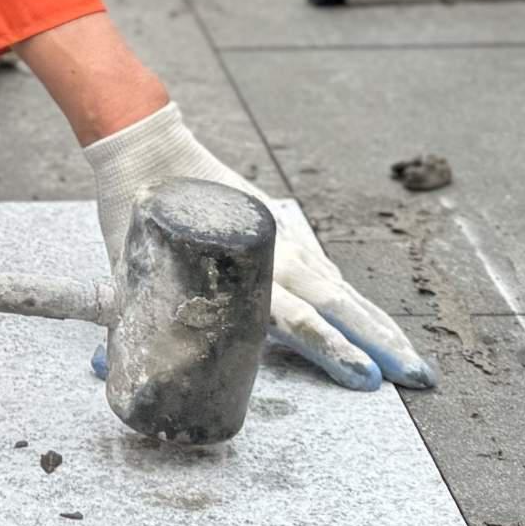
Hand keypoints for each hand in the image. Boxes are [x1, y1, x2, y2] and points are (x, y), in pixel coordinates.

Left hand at [83, 101, 432, 390]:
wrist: (147, 146)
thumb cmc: (135, 212)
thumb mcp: (127, 271)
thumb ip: (130, 318)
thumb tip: (104, 368)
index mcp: (238, 267)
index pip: (295, 319)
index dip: (330, 350)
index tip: (365, 378)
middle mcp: (272, 252)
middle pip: (337, 307)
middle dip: (379, 344)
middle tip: (420, 377)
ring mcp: (281, 239)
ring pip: (339, 289)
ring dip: (375, 323)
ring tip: (408, 356)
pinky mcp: (278, 229)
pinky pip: (324, 270)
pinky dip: (350, 297)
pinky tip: (368, 319)